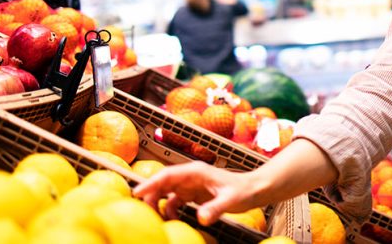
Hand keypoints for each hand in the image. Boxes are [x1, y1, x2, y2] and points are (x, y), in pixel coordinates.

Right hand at [133, 161, 261, 224]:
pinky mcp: (193, 194)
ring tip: (156, 219)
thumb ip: (215, 209)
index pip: (167, 175)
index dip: (151, 183)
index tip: (137, 192)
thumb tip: (201, 219)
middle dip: (150, 196)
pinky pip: (174, 201)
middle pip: (162, 183)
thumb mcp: (230, 200)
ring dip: (158, 204)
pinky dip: (169, 210)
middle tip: (144, 213)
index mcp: (195, 172)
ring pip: (166, 192)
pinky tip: (172, 220)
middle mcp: (190, 176)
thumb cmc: (244, 190)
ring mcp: (190, 185)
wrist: (254, 189)